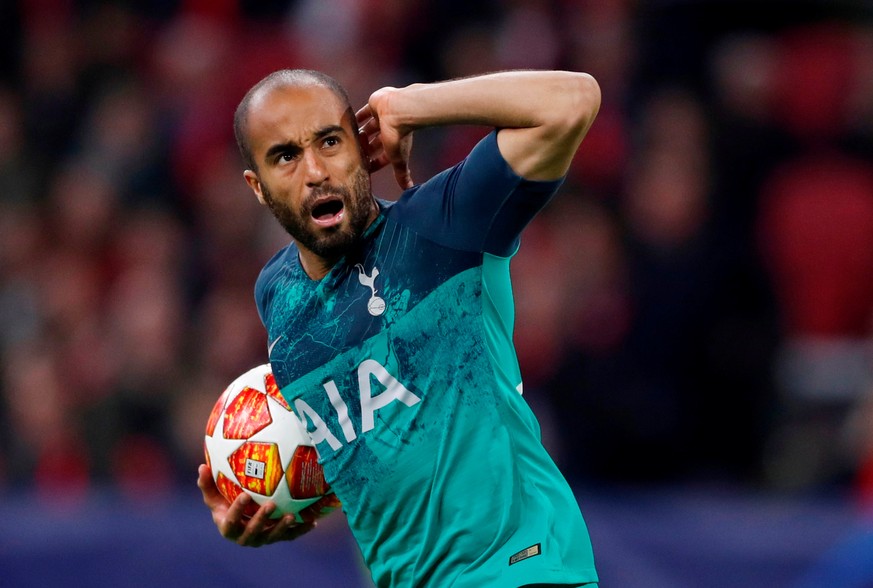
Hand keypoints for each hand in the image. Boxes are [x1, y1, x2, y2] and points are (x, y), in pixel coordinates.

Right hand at [197, 464, 315, 546]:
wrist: (242, 518)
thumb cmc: (225, 502)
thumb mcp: (214, 495)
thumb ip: (207, 483)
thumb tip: (201, 466)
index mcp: (228, 527)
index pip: (230, 521)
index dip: (237, 510)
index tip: (244, 495)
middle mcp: (245, 537)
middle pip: (252, 532)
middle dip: (261, 520)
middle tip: (271, 504)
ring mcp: (262, 539)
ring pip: (272, 537)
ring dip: (282, 527)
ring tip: (292, 515)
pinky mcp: (277, 538)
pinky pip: (290, 536)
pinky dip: (301, 530)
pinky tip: (313, 521)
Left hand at [356, 89, 413, 189]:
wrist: (399, 110)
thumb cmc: (398, 135)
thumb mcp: (398, 158)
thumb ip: (401, 174)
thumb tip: (409, 189)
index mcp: (394, 144)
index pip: (383, 156)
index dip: (375, 163)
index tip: (365, 168)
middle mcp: (389, 131)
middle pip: (375, 142)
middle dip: (367, 148)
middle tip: (354, 154)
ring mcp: (382, 118)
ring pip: (370, 128)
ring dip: (362, 133)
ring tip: (350, 139)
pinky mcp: (375, 105)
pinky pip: (364, 112)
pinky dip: (358, 117)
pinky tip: (349, 122)